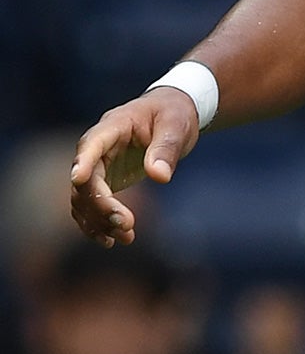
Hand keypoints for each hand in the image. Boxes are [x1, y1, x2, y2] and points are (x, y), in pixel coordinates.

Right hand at [69, 87, 203, 245]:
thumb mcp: (176, 125)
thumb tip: (159, 176)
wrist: (171, 112)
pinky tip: (112, 240)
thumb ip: (166, 148)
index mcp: (113, 126)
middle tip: (127, 224)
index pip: (90, 145)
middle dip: (101, 204)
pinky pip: (92, 204)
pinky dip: (99, 222)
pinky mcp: (105, 180)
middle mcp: (97, 147)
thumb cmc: (174, 113)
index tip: (78, 179)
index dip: (82, 162)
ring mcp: (98, 165)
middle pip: (86, 179)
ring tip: (125, 237)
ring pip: (85, 197)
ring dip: (100, 220)